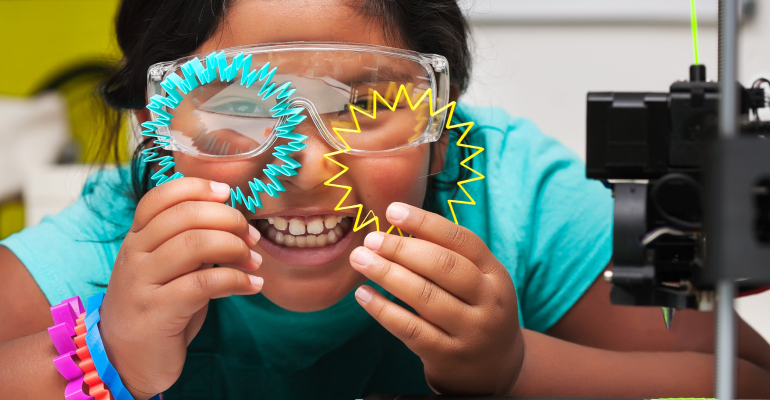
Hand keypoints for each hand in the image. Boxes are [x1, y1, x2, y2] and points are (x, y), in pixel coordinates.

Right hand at [99, 178, 263, 398]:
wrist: (125, 360)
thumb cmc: (158, 307)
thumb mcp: (168, 269)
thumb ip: (189, 242)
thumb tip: (233, 218)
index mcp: (136, 238)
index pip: (159, 197)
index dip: (196, 187)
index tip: (228, 193)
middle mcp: (134, 255)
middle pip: (185, 216)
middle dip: (228, 219)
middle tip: (251, 235)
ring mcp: (142, 283)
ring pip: (195, 244)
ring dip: (236, 248)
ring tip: (254, 262)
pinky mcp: (157, 312)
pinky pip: (204, 283)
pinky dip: (237, 280)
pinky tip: (252, 285)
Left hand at [350, 202, 523, 394]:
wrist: (495, 369)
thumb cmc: (475, 311)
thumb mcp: (479, 282)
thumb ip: (449, 256)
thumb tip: (398, 223)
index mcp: (495, 274)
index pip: (461, 240)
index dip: (425, 223)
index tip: (392, 211)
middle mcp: (489, 301)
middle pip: (443, 266)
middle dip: (402, 249)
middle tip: (371, 239)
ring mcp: (470, 331)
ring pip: (425, 297)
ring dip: (387, 274)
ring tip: (360, 260)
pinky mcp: (448, 356)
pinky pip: (411, 329)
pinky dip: (383, 309)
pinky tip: (364, 294)